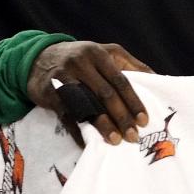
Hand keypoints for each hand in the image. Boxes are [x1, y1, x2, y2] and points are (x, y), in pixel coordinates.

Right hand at [27, 41, 152, 145]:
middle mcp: (79, 62)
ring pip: (86, 104)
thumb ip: (128, 63)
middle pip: (105, 93)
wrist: (36, 58)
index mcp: (96, 53)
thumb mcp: (101, 51)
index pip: (119, 80)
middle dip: (121, 116)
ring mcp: (62, 77)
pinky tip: (89, 142)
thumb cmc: (78, 58)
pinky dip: (79, 131)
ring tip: (115, 141)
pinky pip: (67, 114)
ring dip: (102, 125)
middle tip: (133, 136)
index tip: (144, 120)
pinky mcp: (49, 92)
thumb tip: (157, 78)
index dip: (133, 101)